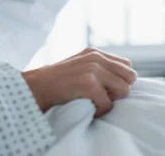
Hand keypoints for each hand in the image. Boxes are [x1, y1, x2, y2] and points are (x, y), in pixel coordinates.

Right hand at [22, 48, 137, 117]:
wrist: (34, 88)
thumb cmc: (57, 83)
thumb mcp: (79, 67)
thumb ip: (100, 68)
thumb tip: (127, 79)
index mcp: (95, 53)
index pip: (127, 66)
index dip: (118, 80)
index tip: (101, 87)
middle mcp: (95, 57)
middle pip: (130, 77)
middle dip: (118, 90)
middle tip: (97, 94)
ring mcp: (92, 69)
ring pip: (124, 90)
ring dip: (109, 100)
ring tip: (91, 99)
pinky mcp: (88, 83)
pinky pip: (108, 105)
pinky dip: (98, 111)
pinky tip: (84, 105)